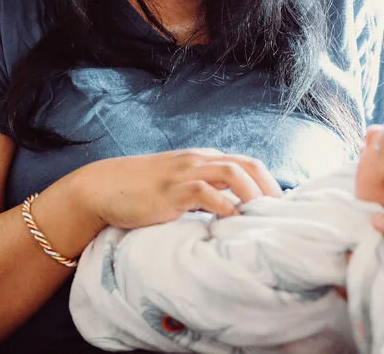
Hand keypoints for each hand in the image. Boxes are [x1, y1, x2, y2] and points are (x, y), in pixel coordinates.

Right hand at [69, 148, 282, 230]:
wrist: (102, 188)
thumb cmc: (140, 191)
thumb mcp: (177, 185)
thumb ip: (202, 191)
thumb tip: (231, 214)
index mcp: (202, 159)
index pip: (247, 163)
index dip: (268, 184)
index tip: (280, 209)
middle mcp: (198, 161)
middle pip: (247, 165)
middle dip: (269, 189)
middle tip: (280, 216)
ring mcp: (184, 174)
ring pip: (232, 172)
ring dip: (253, 195)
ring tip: (262, 219)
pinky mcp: (171, 192)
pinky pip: (206, 193)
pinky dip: (225, 207)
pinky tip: (232, 225)